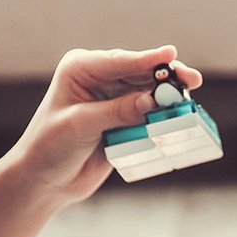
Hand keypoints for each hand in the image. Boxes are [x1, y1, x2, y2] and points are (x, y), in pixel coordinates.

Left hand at [7, 45, 203, 205]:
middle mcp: (100, 78)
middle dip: (166, 77)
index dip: (147, 59)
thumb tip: (154, 101)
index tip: (170, 54)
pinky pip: (150, 114)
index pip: (120, 61)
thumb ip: (118, 112)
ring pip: (150, 92)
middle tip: (192, 80)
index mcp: (82, 68)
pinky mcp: (125, 120)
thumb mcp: (81, 125)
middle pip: (141, 72)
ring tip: (189, 101)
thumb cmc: (50, 147)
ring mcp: (114, 99)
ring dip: (169, 97)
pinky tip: (180, 117)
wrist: (44, 182)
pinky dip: (164, 115)